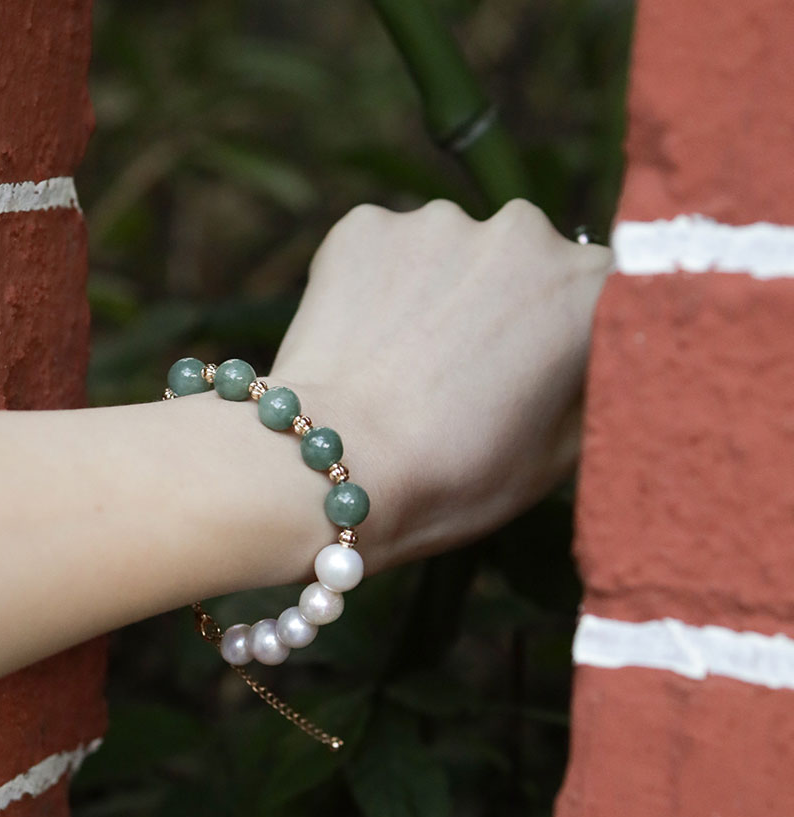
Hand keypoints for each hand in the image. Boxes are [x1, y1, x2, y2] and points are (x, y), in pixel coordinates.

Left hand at [270, 199, 612, 571]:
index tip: (538, 374)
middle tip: (463, 374)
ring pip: (451, 254)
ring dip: (438, 293)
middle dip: (504, 307)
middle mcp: (523, 233)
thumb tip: (595, 361)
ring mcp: (438, 222)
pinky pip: (385, 252)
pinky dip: (378, 287)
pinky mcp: (364, 227)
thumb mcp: (558, 458)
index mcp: (589, 289)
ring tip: (404, 365)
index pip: (604, 296)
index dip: (570, 338)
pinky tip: (363, 344)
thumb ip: (594, 390)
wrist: (330, 467)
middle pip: (525, 263)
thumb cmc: (451, 477)